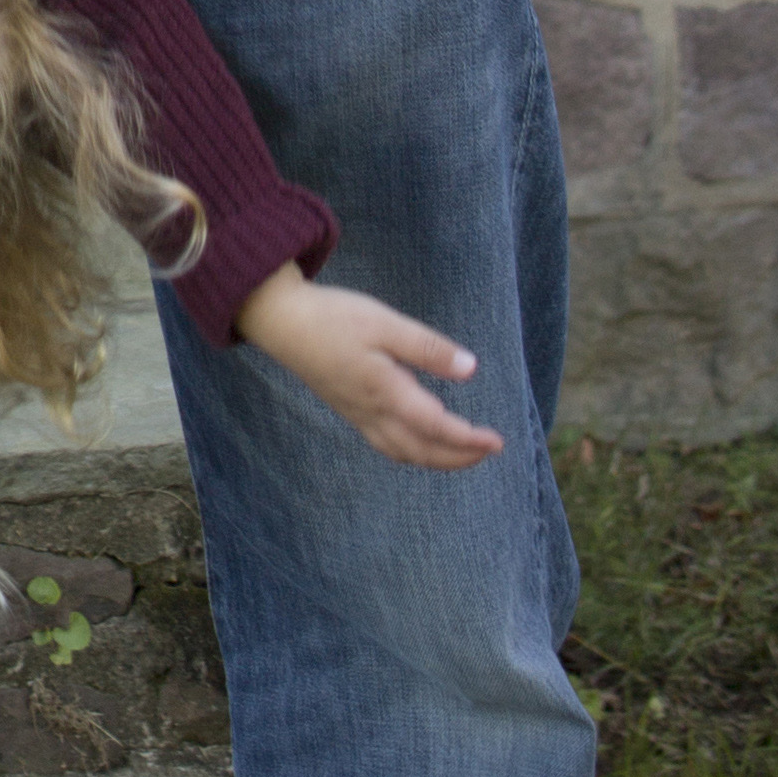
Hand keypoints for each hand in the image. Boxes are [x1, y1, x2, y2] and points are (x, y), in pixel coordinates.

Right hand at [235, 265, 503, 472]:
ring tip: (461, 451)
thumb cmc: (333, 317)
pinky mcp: (348, 408)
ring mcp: (357, 414)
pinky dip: (412, 451)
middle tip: (488, 450)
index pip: (436, 428)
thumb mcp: (385, 323)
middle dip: (458, 457)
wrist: (280, 320)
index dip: (468, 440)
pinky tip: (419, 438)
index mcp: (385, 392)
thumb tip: (469, 370)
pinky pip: (386, 444)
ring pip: (402, 452)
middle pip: (421, 451)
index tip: (497, 441)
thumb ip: (427, 348)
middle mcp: (372, 412)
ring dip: (435, 458)